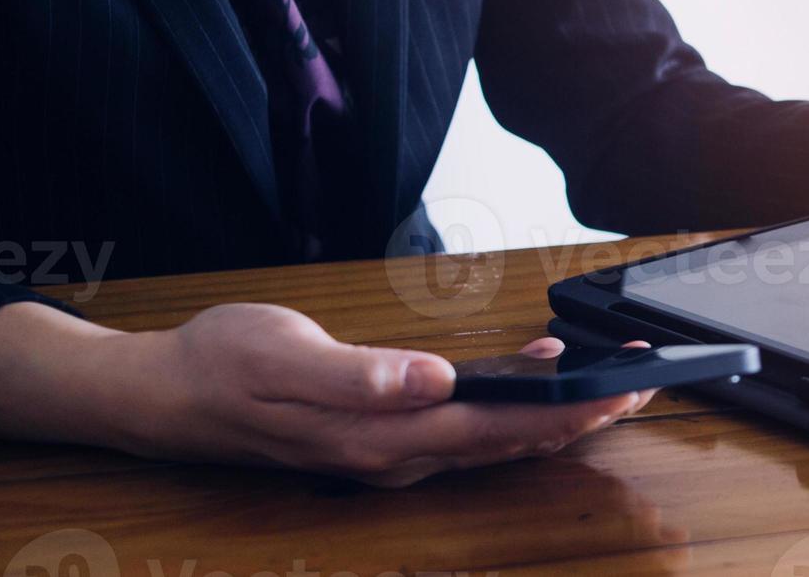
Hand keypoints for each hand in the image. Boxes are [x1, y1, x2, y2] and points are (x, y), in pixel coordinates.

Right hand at [107, 303, 652, 486]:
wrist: (162, 398)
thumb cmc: (218, 366)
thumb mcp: (279, 354)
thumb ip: (357, 374)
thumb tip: (431, 381)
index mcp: (382, 435)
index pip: (499, 428)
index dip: (566, 410)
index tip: (620, 388)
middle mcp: (397, 454)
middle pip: (512, 440)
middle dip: (584, 412)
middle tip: (646, 379)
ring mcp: (392, 452)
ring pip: (496, 438)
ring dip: (558, 411)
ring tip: (614, 378)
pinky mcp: (386, 438)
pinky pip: (468, 427)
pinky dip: (514, 404)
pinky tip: (536, 368)